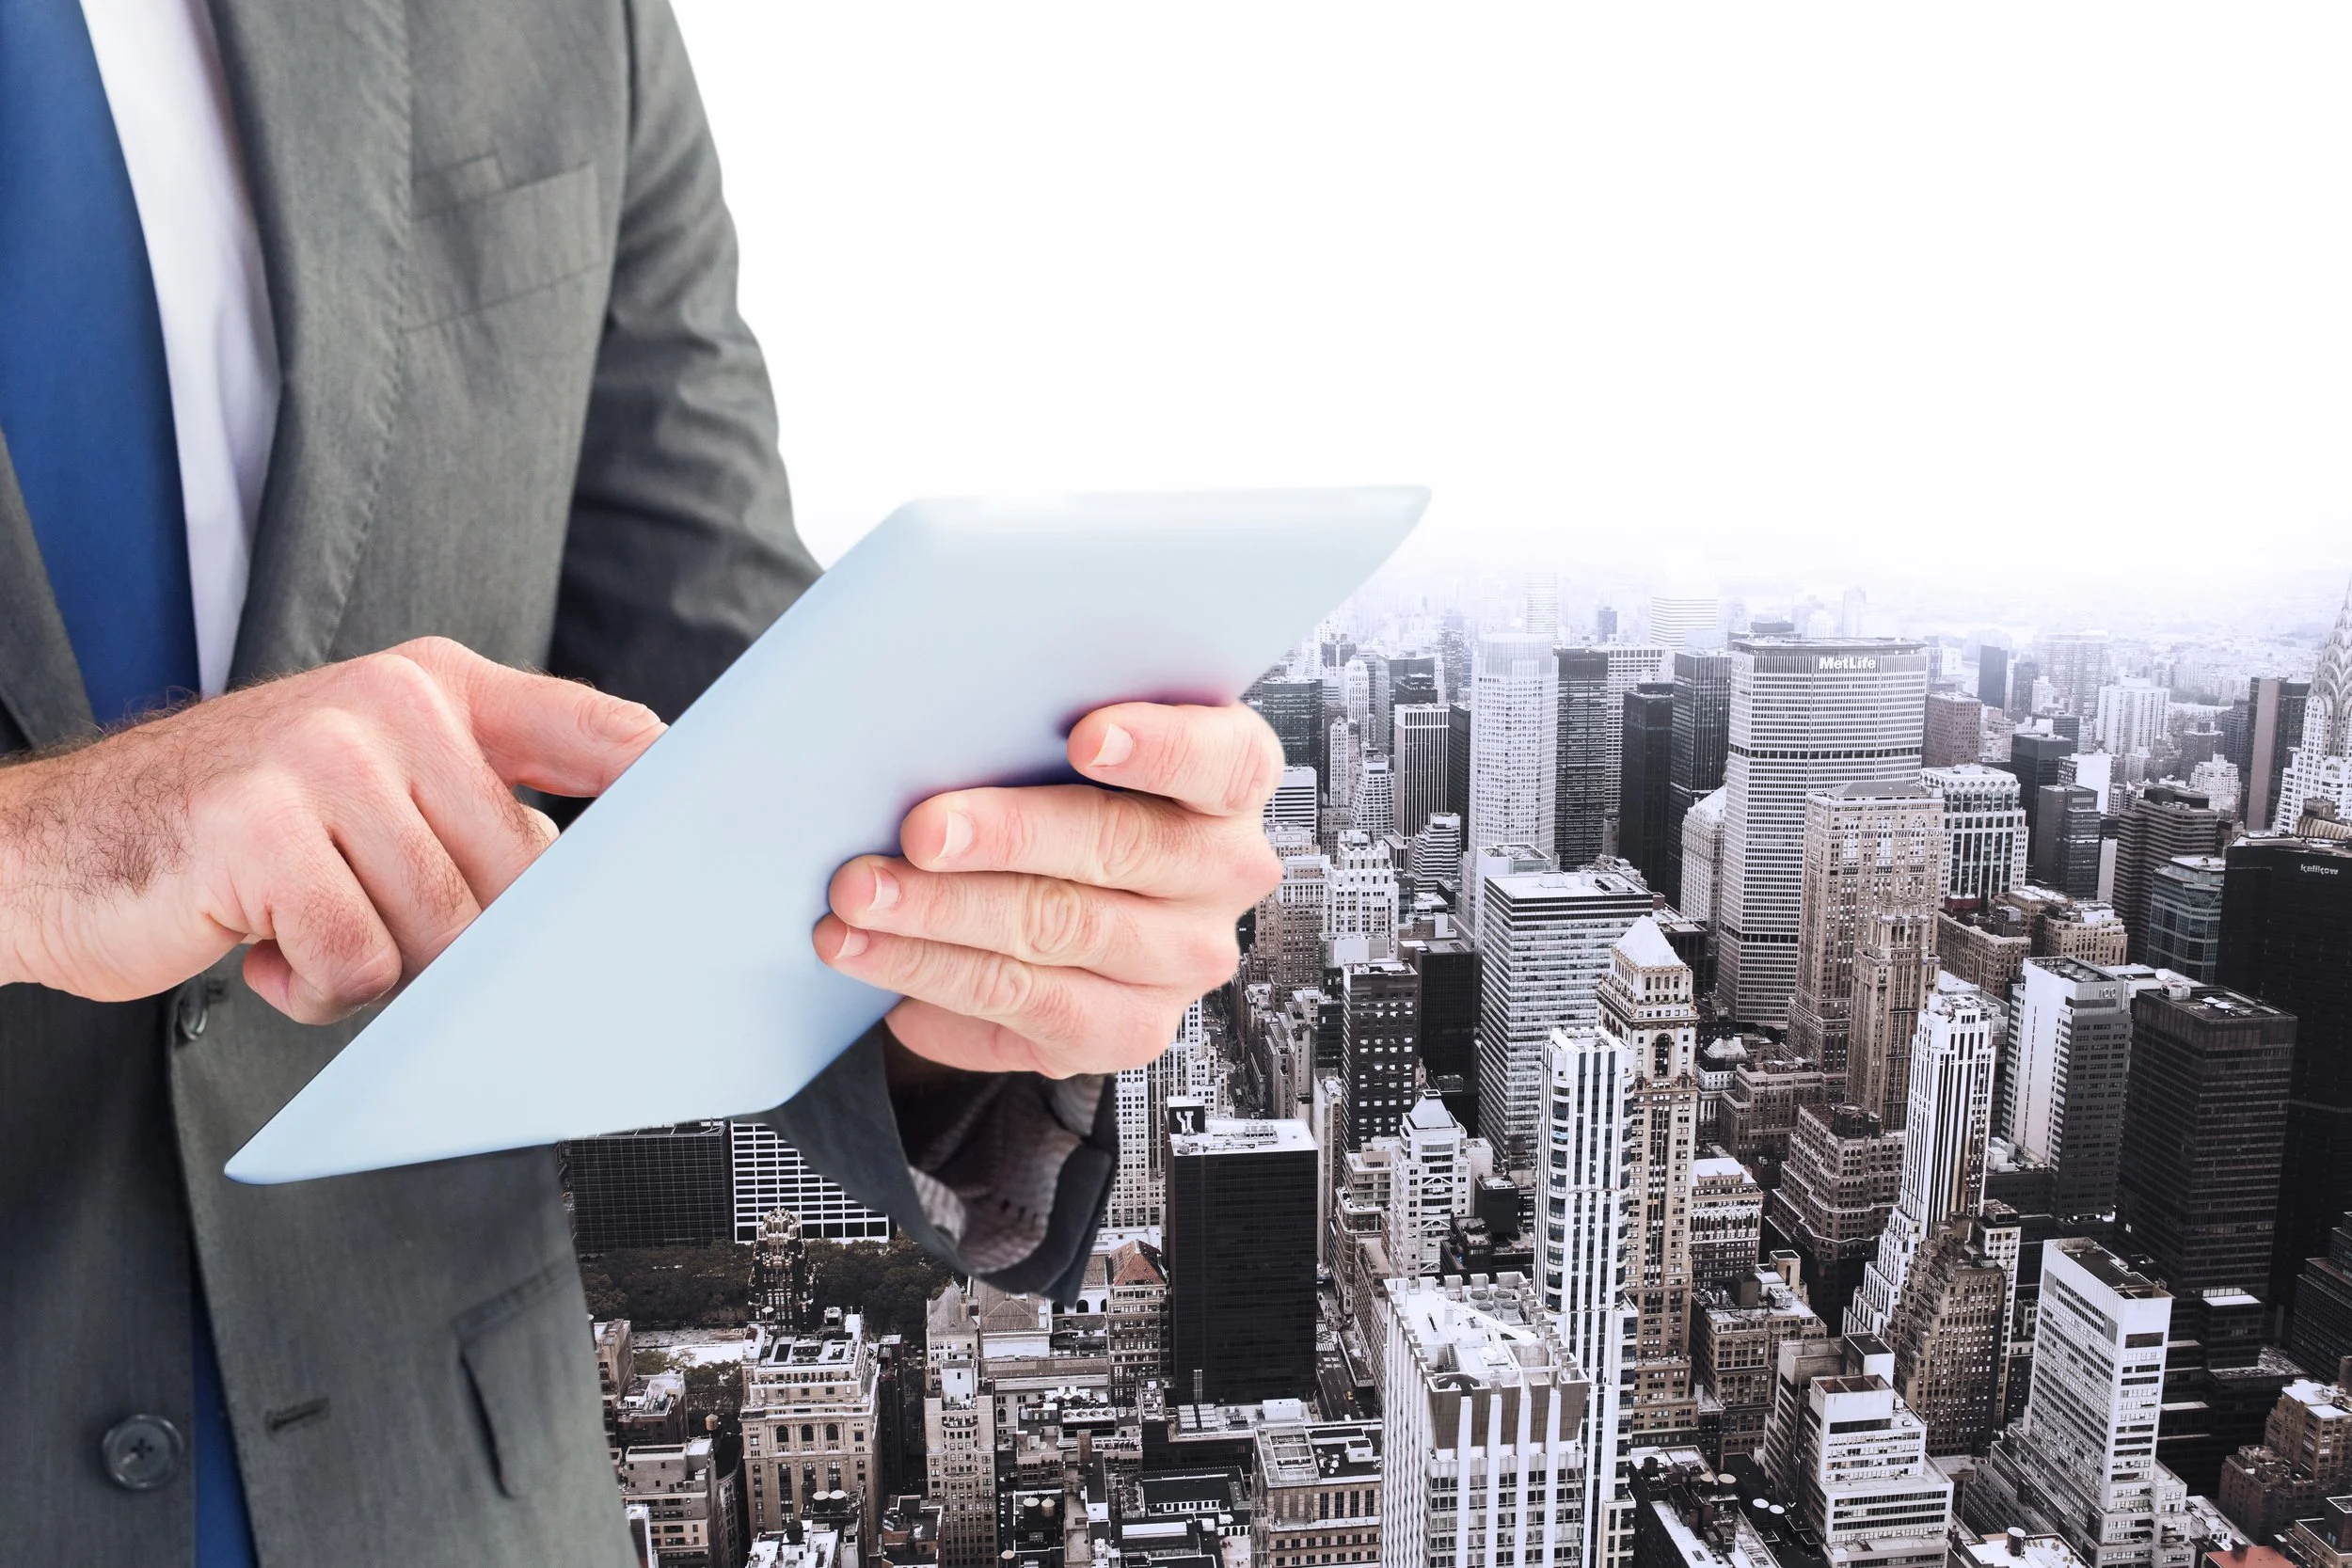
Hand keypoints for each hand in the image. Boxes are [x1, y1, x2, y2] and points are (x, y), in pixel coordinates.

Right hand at [0, 637, 662, 1021]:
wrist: (51, 850)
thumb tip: (595, 887)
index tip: (716, 826)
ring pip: (446, 926)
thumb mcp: (362, 785)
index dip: (662, 783)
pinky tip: (260, 945)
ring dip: (378, 963)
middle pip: (521, 875)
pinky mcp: (268, 830)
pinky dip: (317, 984)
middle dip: (461, 936)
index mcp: (432, 684)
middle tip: (369, 921)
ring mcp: (327, 757)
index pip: (591, 729)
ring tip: (303, 925)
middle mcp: (391, 703)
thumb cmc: (230, 835)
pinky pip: (362, 959)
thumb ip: (474, 809)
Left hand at [813, 702, 1285, 1076]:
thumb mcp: (1072, 733)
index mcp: (1231, 780)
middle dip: (1005, 840)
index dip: (1159, 749)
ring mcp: (1183, 963)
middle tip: (918, 834)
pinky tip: (882, 970)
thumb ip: (1039, 719)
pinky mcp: (1130, 1031)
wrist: (1081, 882)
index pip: (1222, 762)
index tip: (1084, 736)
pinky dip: (943, 991)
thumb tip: (937, 721)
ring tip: (861, 903)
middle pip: (1120, 850)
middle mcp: (1223, 874)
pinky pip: (1030, 1018)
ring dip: (943, 923)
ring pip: (1059, 940)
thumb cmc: (1066, 781)